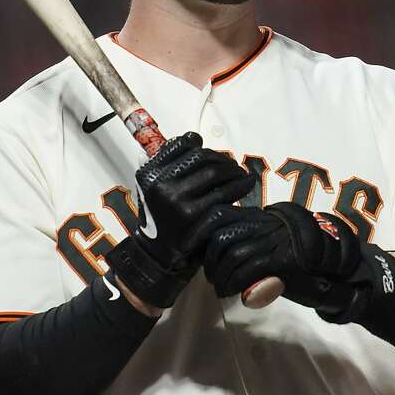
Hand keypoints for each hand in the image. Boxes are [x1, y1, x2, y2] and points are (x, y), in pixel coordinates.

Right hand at [106, 132, 253, 307]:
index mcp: (150, 174)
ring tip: (243, 175)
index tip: (212, 153)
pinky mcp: (196, 218)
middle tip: (234, 165)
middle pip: (202, 158)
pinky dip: (239, 188)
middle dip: (223, 159)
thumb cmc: (159, 217)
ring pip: (215, 174)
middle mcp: (161, 185)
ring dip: (234, 171)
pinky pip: (224, 196)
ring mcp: (179, 202)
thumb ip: (169, 164)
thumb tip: (196, 139)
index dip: (200, 145)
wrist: (156, 255)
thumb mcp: (153, 188)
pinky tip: (245, 188)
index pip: (181, 145)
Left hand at [202, 201, 360, 315]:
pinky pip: (249, 268)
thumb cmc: (295, 259)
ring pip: (232, 253)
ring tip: (221, 288)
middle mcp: (264, 224)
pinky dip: (235, 283)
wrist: (332, 268)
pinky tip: (233, 293)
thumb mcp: (267, 243)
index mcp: (258, 216)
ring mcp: (274, 239)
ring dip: (221, 275)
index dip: (199, 232)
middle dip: (209, 259)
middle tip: (211, 276)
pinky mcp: (282, 259)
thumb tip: (212, 253)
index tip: (191, 251)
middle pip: (220, 234)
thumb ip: (245, 241)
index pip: (218, 214)